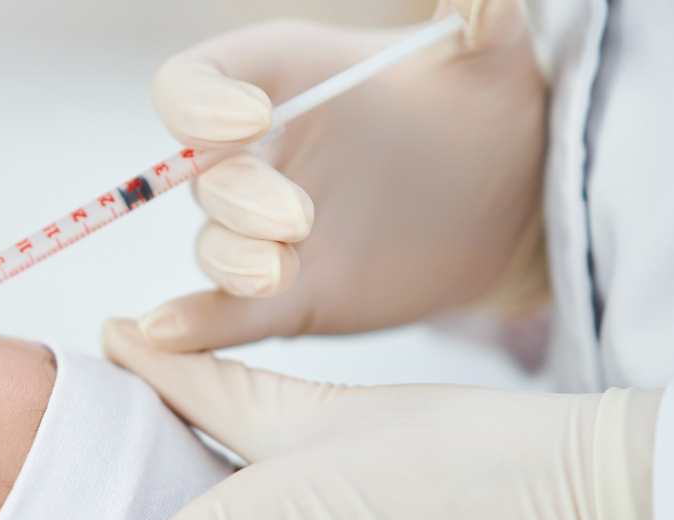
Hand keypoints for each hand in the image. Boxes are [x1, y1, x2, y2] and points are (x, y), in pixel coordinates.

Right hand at [142, 0, 545, 352]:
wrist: (510, 201)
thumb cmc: (484, 112)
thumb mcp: (491, 60)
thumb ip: (481, 21)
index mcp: (280, 82)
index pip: (195, 82)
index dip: (199, 102)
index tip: (250, 117)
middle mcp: (257, 156)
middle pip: (199, 175)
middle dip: (239, 199)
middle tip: (299, 218)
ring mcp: (265, 231)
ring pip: (212, 246)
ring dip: (230, 260)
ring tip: (280, 271)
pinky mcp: (285, 295)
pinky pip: (222, 315)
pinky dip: (190, 327)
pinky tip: (162, 334)